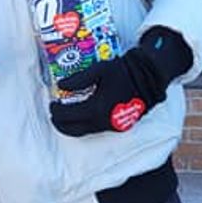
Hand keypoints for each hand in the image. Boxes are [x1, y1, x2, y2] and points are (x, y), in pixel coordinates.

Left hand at [50, 34, 185, 137]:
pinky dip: (85, 124)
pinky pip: (96, 129)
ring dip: (72, 125)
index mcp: (96, 109)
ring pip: (85, 132)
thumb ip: (77, 80)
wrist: (149, 77)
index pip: (67, 116)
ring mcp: (111, 126)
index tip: (51, 104)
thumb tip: (60, 86)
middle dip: (60, 124)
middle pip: (73, 130)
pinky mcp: (119, 125)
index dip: (56, 111)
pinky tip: (83, 115)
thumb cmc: (123, 71)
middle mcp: (102, 122)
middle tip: (54, 114)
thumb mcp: (98, 70)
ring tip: (66, 115)